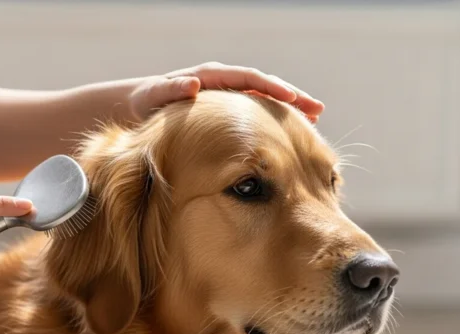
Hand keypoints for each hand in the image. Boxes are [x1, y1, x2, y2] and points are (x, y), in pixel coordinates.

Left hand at [128, 61, 324, 122]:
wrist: (143, 105)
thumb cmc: (149, 102)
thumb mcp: (156, 95)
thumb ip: (173, 89)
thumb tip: (193, 84)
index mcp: (214, 77)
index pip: (250, 78)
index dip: (271, 87)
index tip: (291, 99)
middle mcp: (226, 82)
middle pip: (266, 86)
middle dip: (292, 97)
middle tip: (317, 109)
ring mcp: (230, 95)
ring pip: (266, 99)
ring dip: (289, 108)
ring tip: (314, 119)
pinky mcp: (229, 109)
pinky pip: (257, 112)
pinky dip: (274, 118)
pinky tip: (290, 131)